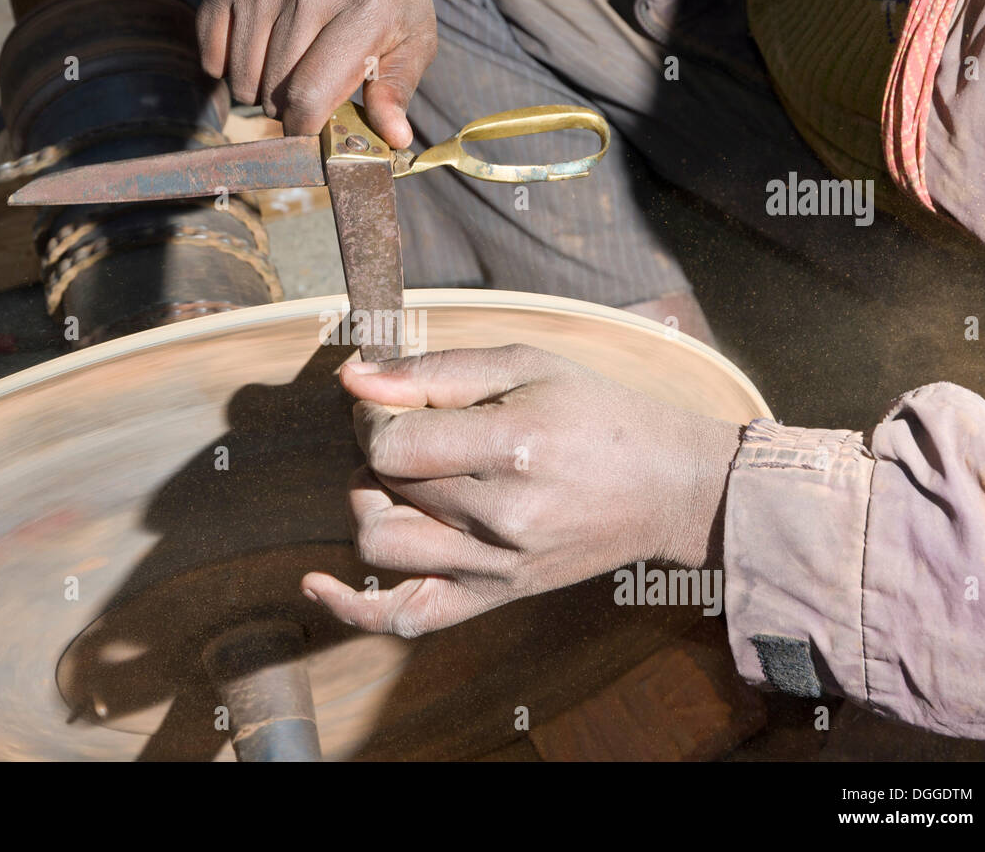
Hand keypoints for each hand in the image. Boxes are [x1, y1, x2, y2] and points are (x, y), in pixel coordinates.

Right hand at [195, 0, 436, 147]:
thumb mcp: (413, 39)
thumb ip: (397, 90)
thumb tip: (394, 137)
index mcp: (367, 4)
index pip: (311, 96)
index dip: (305, 129)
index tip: (311, 132)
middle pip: (273, 92)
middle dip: (286, 110)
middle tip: (306, 91)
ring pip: (241, 79)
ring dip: (258, 91)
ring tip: (286, 69)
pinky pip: (213, 53)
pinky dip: (229, 67)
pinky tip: (260, 50)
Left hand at [301, 345, 742, 636]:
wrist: (669, 487)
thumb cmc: (598, 414)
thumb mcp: (525, 365)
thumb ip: (433, 371)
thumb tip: (351, 379)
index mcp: (514, 447)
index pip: (390, 443)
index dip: (371, 417)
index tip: (391, 401)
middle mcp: (503, 515)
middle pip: (384, 485)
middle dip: (376, 448)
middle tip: (407, 426)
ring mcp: (497, 567)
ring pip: (381, 544)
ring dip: (369, 503)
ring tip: (402, 479)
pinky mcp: (496, 596)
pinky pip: (408, 618)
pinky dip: (352, 606)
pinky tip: (314, 584)